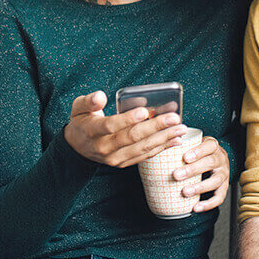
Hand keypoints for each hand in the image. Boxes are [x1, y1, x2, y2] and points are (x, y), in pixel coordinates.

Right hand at [64, 90, 187, 167]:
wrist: (77, 148)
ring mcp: (115, 158)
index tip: (143, 111)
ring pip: (142, 148)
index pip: (111, 126)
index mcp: (92, 131)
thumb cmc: (82, 121)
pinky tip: (176, 140)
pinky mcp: (124, 163)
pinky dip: (161, 148)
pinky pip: (144, 156)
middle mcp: (104, 147)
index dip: (127, 119)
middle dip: (155, 127)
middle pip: (132, 138)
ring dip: (163, 139)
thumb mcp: (78, 108)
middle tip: (174, 118)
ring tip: (181, 129)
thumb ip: (89, 101)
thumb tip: (100, 96)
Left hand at [172, 136, 229, 212]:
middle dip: (193, 170)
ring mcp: (224, 173)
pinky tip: (196, 207)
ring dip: (200, 187)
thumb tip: (159, 150)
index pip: (210, 145)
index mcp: (213, 146)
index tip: (185, 157)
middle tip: (176, 175)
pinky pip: (220, 197)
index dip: (199, 151)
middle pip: (211, 162)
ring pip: (216, 180)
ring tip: (185, 192)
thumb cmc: (199, 153)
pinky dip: (208, 204)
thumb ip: (181, 146)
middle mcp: (221, 159)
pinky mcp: (224, 187)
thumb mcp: (194, 144)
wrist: (215, 159)